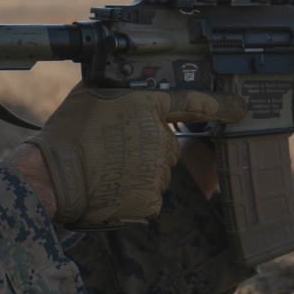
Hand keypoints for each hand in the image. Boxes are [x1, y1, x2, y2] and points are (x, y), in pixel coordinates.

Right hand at [27, 83, 245, 225]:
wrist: (53, 175)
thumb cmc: (67, 133)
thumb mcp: (93, 94)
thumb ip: (120, 95)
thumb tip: (126, 95)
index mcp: (146, 107)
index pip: (192, 103)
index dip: (220, 105)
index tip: (241, 109)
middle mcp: (158, 138)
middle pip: (164, 147)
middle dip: (144, 150)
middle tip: (110, 151)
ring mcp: (157, 171)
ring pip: (155, 174)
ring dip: (136, 174)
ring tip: (104, 171)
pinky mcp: (150, 200)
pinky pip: (147, 199)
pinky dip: (131, 198)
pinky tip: (110, 190)